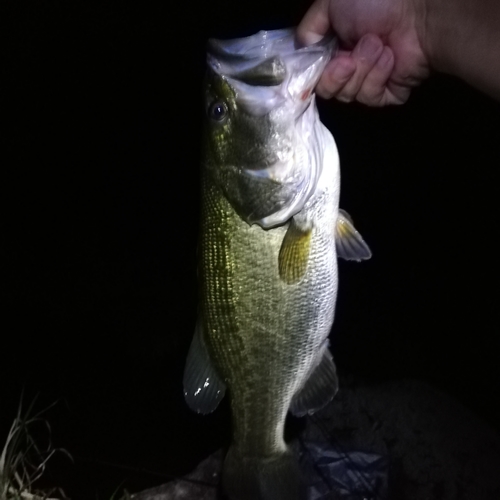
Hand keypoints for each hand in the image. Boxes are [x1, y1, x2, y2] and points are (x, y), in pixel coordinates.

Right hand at [297, 0, 429, 104]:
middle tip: (348, 58)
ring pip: (347, 94)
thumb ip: (310, 25)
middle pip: (326, 89)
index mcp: (335, 45)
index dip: (311, 72)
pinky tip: (389, 59)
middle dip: (336, 75)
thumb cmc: (376, 2)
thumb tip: (302, 46)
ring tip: (378, 46)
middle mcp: (349, 65)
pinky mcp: (386, 94)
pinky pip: (369, 97)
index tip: (315, 66)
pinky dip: (377, 78)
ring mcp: (368, 80)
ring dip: (361, 69)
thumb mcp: (331, 2)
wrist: (418, 14)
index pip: (313, 71)